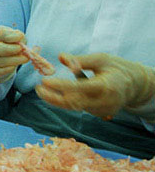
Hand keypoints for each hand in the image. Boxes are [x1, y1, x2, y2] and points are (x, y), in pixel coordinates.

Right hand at [0, 25, 27, 82]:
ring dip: (9, 60)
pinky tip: (13, 67)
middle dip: (7, 49)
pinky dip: (3, 70)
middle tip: (20, 49)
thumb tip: (20, 37)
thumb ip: (15, 35)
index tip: (20, 36)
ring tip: (23, 58)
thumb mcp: (9, 33)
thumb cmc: (4, 40)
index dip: (7, 35)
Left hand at [37, 53, 154, 119]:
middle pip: (74, 102)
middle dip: (53, 97)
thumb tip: (61, 57)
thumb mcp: (101, 59)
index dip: (61, 85)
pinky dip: (67, 100)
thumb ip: (81, 59)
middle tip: (37, 88)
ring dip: (56, 99)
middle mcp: (105, 101)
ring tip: (42, 90)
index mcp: (107, 86)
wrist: (134, 85)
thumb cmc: (115, 68)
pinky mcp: (100, 114)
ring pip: (74, 107)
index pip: (81, 87)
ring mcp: (103, 110)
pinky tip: (58, 93)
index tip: (45, 80)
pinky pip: (79, 107)